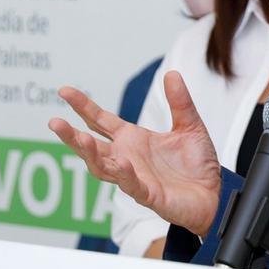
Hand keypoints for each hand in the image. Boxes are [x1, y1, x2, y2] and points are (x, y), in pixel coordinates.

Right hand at [48, 71, 221, 236]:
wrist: (214, 194)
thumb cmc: (197, 164)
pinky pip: (131, 184)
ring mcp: (134, 177)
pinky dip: (123, 173)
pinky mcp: (148, 194)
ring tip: (79, 138)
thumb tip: (172, 73)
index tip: (64, 91)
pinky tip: (119, 161)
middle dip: (72, 135)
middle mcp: (127, 157)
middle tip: (54, 122)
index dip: (83, 106)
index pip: (101, 121)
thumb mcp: (190, 126)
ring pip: (103, 167)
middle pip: (91, 146)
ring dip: (90, 154)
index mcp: (133, 139)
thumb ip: (180, 102)